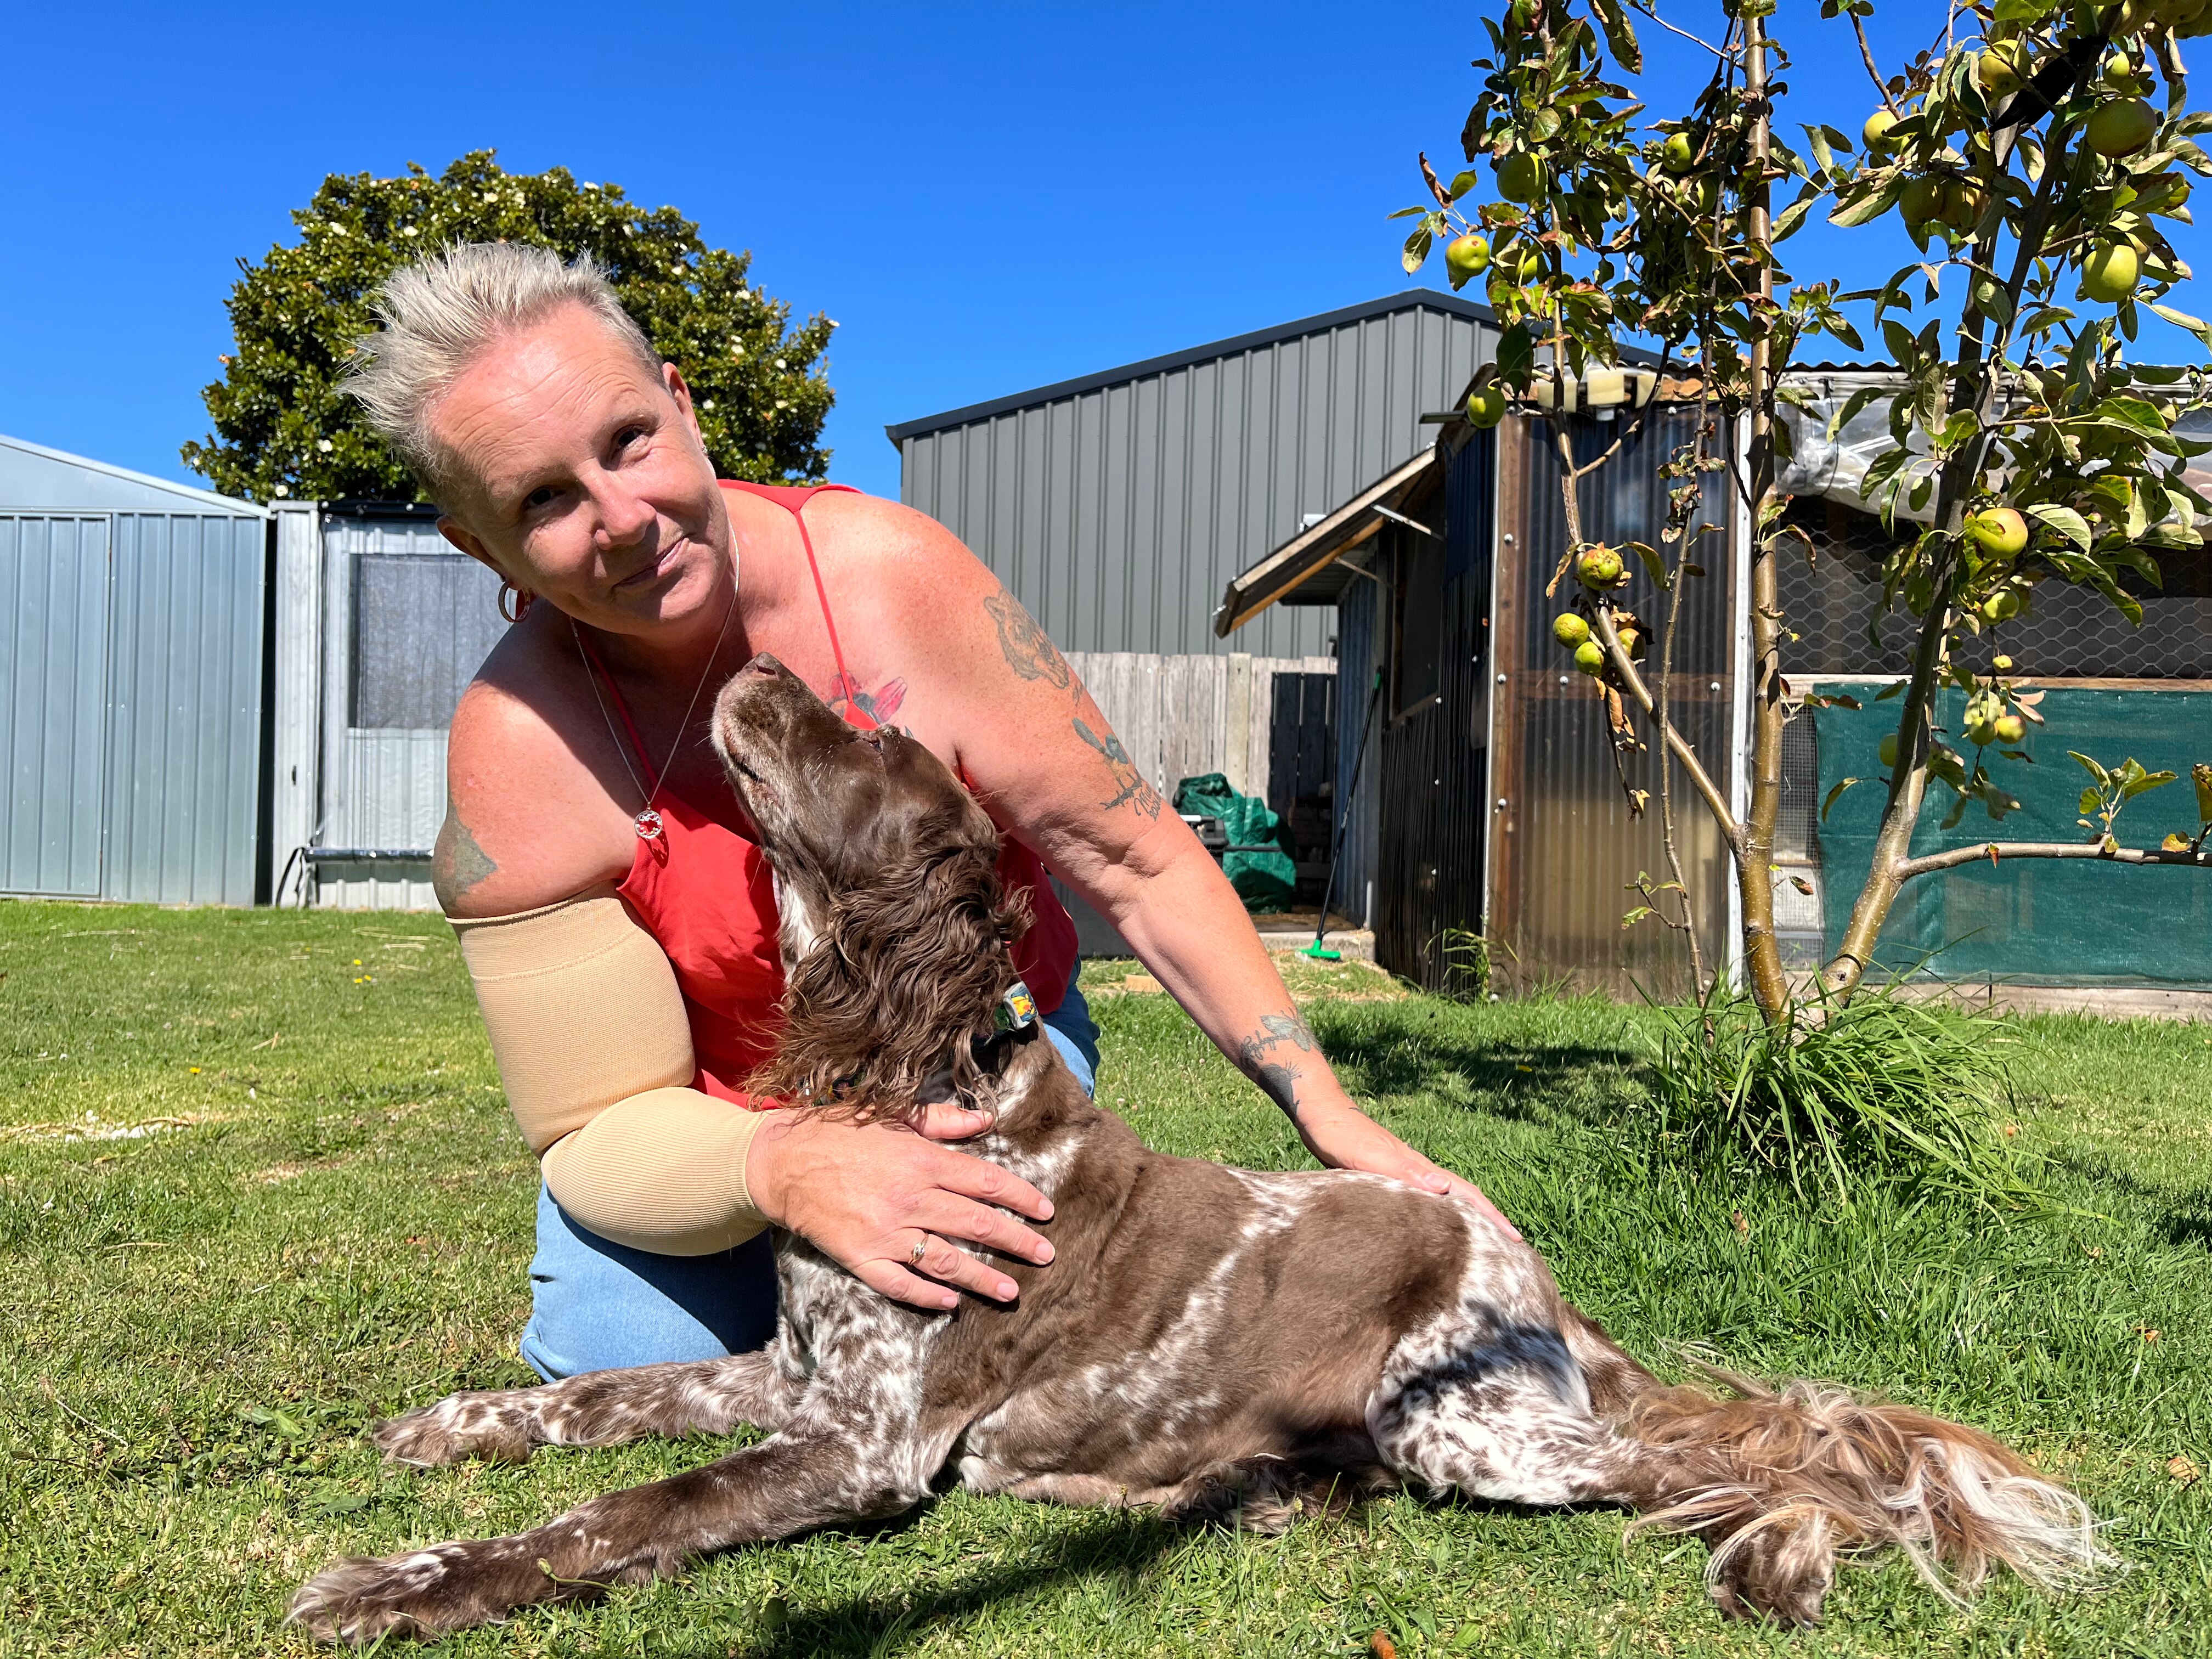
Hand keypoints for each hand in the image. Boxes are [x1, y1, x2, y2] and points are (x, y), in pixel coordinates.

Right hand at [744, 1104, 1054, 1310]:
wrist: (781, 1162)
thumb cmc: (838, 1131)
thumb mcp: (892, 1114)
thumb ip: (942, 1119)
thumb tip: (987, 1119)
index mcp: (921, 1160)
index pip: (985, 1182)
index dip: (1021, 1197)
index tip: (1046, 1211)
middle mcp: (910, 1198)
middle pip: (976, 1224)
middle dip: (1017, 1240)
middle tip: (1047, 1255)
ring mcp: (886, 1233)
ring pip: (947, 1261)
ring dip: (983, 1277)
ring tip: (1012, 1291)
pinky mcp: (861, 1257)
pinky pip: (901, 1284)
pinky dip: (928, 1297)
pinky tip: (952, 1303)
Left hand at [1290, 1092, 1522, 1242]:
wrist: (1321, 1115)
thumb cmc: (1344, 1139)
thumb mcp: (1373, 1158)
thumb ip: (1406, 1172)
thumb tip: (1445, 1188)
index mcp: (1421, 1169)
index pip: (1467, 1195)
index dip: (1492, 1217)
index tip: (1516, 1240)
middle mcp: (1420, 1171)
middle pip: (1465, 1197)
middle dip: (1489, 1220)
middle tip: (1512, 1246)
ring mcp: (1407, 1173)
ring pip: (1448, 1198)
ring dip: (1468, 1218)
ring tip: (1482, 1241)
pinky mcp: (1391, 1176)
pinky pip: (1427, 1201)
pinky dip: (1440, 1215)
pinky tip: (1434, 1226)